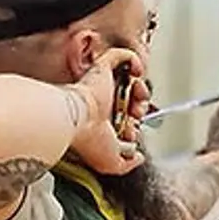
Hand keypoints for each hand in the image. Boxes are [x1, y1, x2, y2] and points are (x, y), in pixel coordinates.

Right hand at [68, 47, 146, 174]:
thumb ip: (128, 163)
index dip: (133, 126)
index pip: (123, 120)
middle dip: (138, 110)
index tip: (130, 133)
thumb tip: (138, 156)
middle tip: (134, 117)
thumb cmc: (88, 139)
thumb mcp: (112, 163)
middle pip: (129, 101)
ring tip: (138, 98)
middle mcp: (101, 104)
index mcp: (100, 124)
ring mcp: (102, 86)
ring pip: (129, 82)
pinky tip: (138, 72)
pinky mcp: (102, 69)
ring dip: (141, 91)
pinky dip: (134, 61)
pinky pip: (122, 56)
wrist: (77, 119)